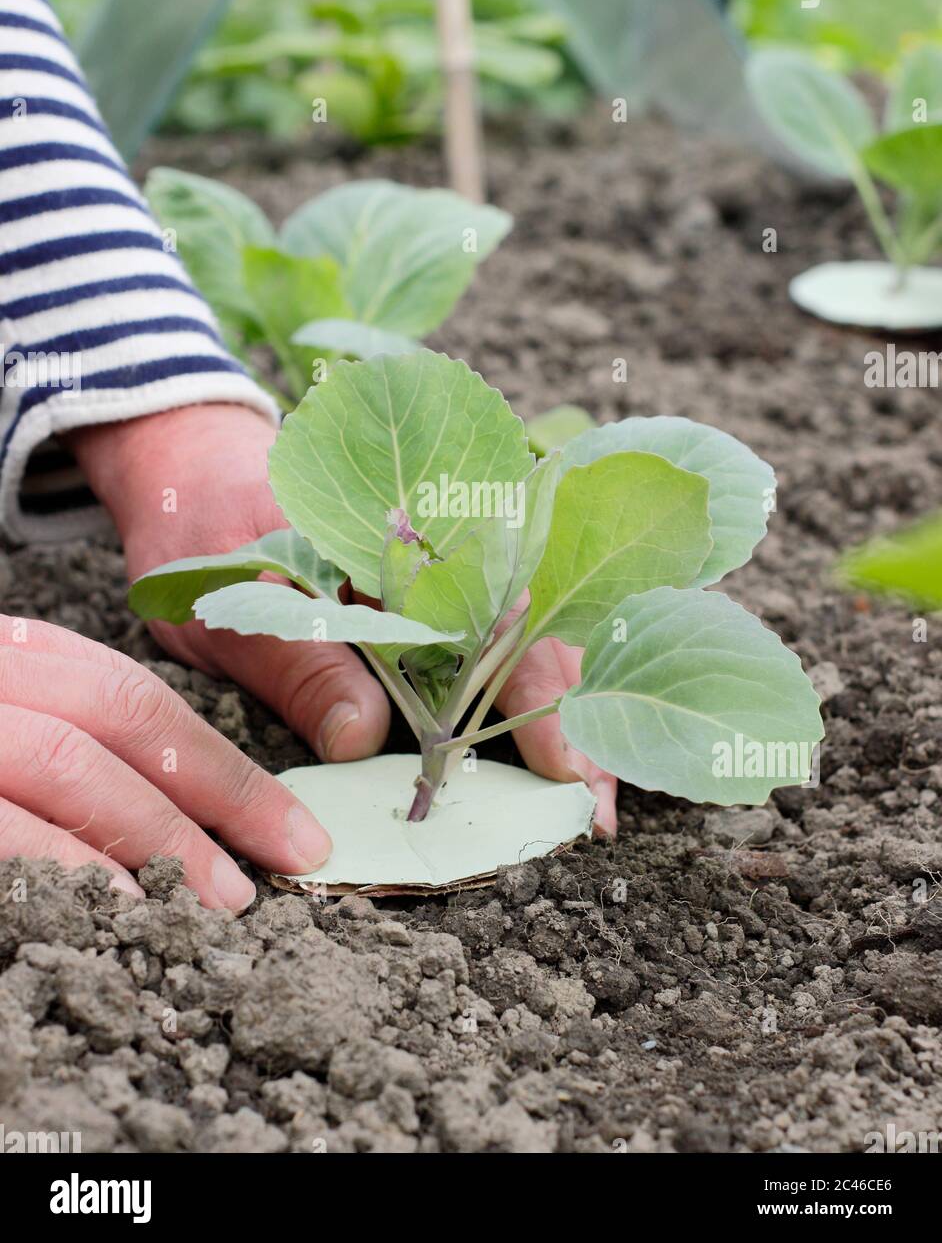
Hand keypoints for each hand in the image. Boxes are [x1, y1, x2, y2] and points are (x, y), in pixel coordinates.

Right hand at [0, 615, 332, 907]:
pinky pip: (5, 819)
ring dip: (156, 832)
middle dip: (218, 791)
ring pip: (68, 759)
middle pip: (122, 713)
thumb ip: (86, 747)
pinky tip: (118, 905)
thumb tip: (215, 807)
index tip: (296, 830)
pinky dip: (65, 859)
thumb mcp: (12, 706)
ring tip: (218, 901)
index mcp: (23, 656)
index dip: (227, 766)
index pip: (140, 697)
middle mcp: (0, 674)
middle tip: (282, 863)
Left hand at [70, 402, 616, 835]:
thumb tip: (362, 739)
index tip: (563, 766)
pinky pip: (487, 650)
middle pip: (536, 635)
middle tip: (600, 812)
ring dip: (561, 717)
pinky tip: (544, 756)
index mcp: (408, 537)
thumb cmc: (208, 518)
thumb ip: (297, 658)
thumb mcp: (233, 589)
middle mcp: (443, 550)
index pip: (498, 617)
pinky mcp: (422, 602)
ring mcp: (439, 575)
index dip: (537, 694)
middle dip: (576, 720)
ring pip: (524, 644)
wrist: (193, 462)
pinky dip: (521, 702)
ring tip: (591, 798)